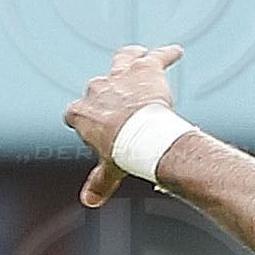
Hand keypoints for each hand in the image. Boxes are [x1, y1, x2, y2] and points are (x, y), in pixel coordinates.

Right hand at [67, 43, 185, 208]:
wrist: (143, 137)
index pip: (77, 113)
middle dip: (110, 97)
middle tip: (124, 109)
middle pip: (100, 87)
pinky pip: (157, 56)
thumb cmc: (123, 151)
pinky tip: (177, 52)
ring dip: (131, 60)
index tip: (99, 131)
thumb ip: (99, 183)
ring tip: (139, 57)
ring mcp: (120, 77)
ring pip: (123, 60)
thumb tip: (89, 202)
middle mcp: (97, 88)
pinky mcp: (144, 70)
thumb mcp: (109, 170)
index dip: (88, 121)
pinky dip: (168, 54)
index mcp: (81, 111)